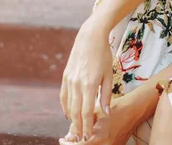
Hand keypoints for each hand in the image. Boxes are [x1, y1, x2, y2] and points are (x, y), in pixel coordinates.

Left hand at [59, 97, 135, 144]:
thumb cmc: (113, 108)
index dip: (67, 144)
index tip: (62, 139)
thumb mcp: (95, 113)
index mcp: (99, 135)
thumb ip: (81, 124)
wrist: (133, 111)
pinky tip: (87, 140)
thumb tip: (68, 135)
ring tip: (76, 139)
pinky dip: (90, 144)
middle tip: (66, 140)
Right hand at [60, 19, 113, 141]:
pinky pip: (63, 95)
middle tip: (79, 138)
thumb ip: (106, 94)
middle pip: (75, 111)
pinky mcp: (65, 76)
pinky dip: (65, 106)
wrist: (89, 37)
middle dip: (77, 126)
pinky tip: (68, 113)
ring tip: (75, 128)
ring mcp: (69, 80)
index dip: (86, 125)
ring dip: (71, 118)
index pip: (86, 112)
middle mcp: (76, 84)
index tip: (87, 136)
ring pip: (67, 105)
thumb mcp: (109, 74)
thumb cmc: (103, 55)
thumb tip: (105, 112)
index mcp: (89, 85)